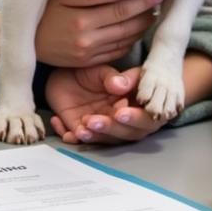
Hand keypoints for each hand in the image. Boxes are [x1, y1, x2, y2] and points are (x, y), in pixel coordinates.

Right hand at [34, 0, 162, 67]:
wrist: (26, 40)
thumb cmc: (44, 11)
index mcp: (81, 20)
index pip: (121, 9)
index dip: (142, 1)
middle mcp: (87, 40)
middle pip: (126, 26)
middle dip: (146, 14)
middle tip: (159, 1)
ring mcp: (88, 54)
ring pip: (124, 40)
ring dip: (141, 28)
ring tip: (151, 14)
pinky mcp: (87, 63)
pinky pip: (115, 52)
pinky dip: (129, 41)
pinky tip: (135, 31)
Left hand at [45, 66, 166, 144]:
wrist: (65, 75)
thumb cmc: (90, 72)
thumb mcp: (102, 70)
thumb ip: (113, 77)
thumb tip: (121, 86)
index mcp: (134, 103)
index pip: (146, 116)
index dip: (138, 118)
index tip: (121, 112)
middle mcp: (122, 118)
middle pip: (129, 133)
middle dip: (114, 129)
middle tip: (99, 119)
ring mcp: (104, 127)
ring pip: (107, 140)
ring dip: (96, 136)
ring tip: (84, 126)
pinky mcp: (84, 130)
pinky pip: (80, 139)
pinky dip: (74, 136)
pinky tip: (67, 127)